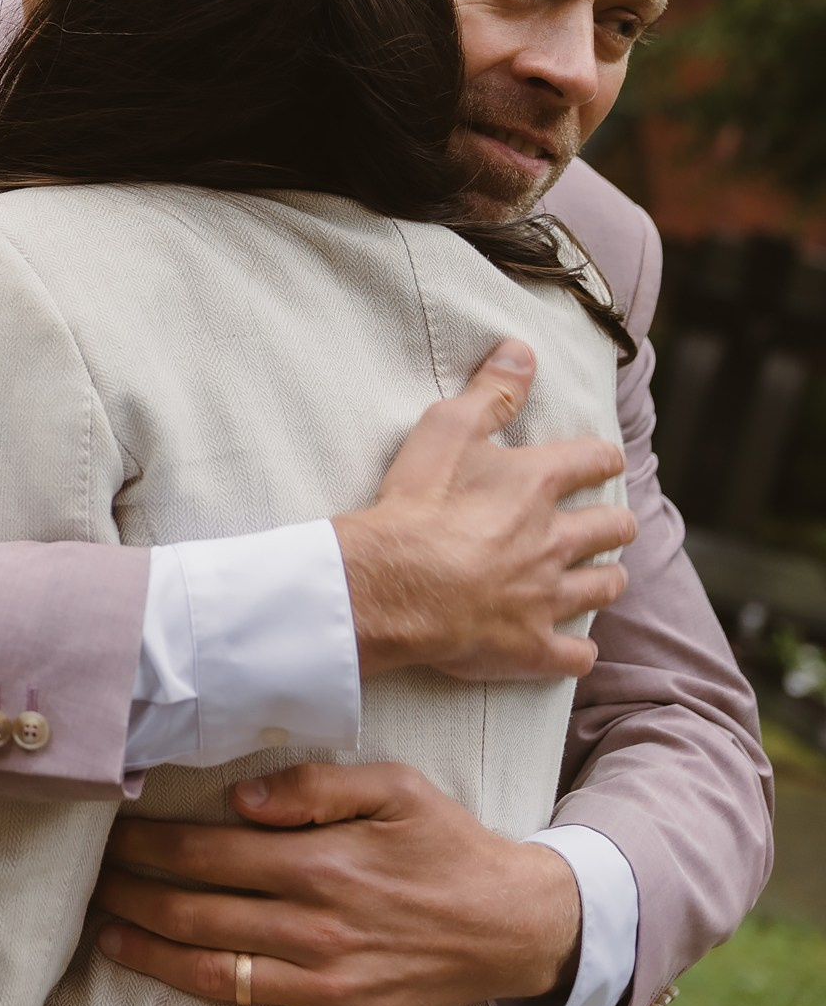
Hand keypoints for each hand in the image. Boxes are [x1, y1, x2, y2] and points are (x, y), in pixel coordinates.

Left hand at [92, 762, 581, 1005]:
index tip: (109, 834)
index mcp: (319, 864)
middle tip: (92, 882)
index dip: (145, 845)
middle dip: (132, 897)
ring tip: (107, 938)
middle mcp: (313, 929)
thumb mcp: (393, 787)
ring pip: (216, 977)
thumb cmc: (447, 846)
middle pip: (194, 915)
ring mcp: (326, 987)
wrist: (516, 924)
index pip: (203, 855)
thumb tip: (237, 798)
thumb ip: (313, 786)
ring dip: (151, 960)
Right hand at [332, 338, 632, 680]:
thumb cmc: (415, 504)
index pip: (595, 461)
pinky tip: (572, 647)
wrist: (391, 583)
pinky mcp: (530, 646)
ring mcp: (547, 597)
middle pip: (613, 529)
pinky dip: (576, 651)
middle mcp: (556, 540)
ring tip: (599, 578)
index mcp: (538, 486)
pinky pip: (574, 656)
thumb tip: (523, 349)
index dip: (602, 458)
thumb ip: (491, 391)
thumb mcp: (447, 429)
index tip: (604, 460)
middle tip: (606, 524)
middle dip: (614, 524)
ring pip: (603, 588)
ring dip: (604, 580)